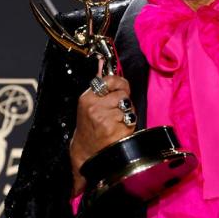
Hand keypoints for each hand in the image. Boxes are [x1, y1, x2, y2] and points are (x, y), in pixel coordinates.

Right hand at [69, 75, 134, 195]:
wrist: (87, 153)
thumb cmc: (90, 127)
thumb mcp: (89, 104)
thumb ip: (100, 86)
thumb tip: (103, 63)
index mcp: (87, 98)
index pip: (110, 80)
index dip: (120, 84)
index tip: (121, 88)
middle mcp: (94, 107)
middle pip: (123, 94)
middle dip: (123, 103)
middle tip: (116, 112)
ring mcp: (104, 118)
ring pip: (129, 107)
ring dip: (127, 115)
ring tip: (116, 123)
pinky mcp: (115, 129)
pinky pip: (131, 120)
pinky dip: (128, 126)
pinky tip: (118, 131)